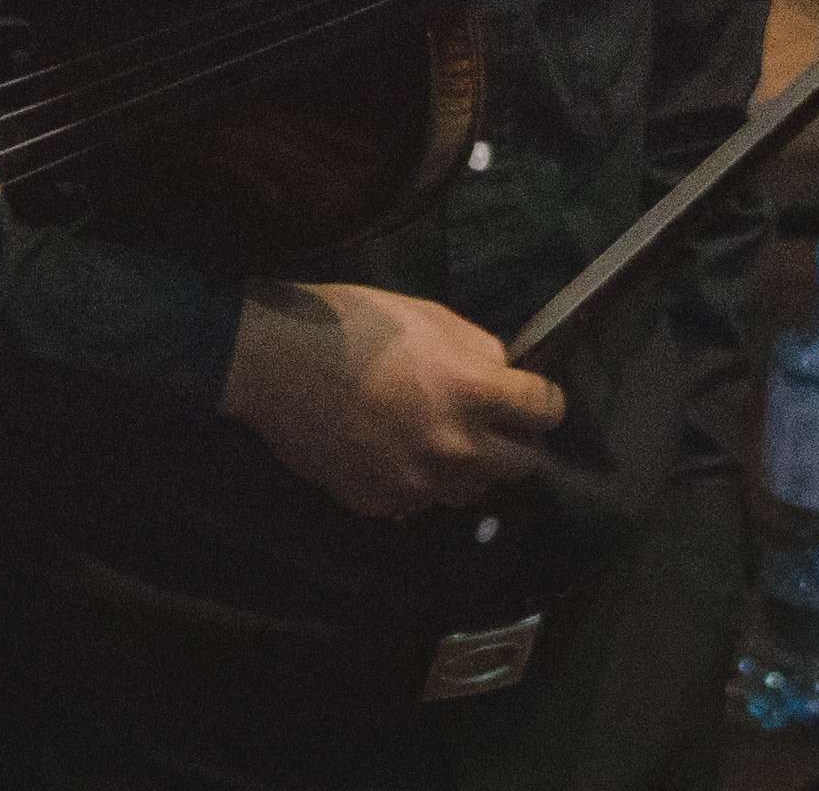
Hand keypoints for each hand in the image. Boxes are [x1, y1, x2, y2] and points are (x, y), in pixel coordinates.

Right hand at [217, 280, 563, 520]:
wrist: (273, 363)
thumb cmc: (350, 323)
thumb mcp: (426, 314)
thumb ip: (476, 347)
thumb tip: (503, 371)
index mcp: (472, 392)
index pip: (545, 410)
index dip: (543, 400)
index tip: (532, 398)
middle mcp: (455, 447)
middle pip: (522, 464)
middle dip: (513, 440)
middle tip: (488, 421)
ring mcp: (419, 484)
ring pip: (472, 489)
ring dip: (466, 466)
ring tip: (434, 436)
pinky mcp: (384, 504)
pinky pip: (420, 499)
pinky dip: (416, 479)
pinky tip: (389, 447)